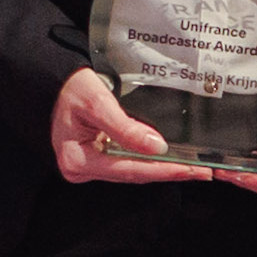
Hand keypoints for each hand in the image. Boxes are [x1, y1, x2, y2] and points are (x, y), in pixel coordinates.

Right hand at [48, 68, 212, 184]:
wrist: (54, 82)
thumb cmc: (69, 89)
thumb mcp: (97, 102)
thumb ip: (125, 127)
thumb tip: (156, 147)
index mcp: (77, 160)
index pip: (129, 169)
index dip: (162, 169)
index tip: (189, 169)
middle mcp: (82, 169)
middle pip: (133, 174)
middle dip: (168, 172)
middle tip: (202, 171)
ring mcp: (89, 166)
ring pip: (132, 171)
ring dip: (162, 168)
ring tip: (193, 167)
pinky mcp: (97, 159)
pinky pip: (128, 163)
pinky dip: (150, 161)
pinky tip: (171, 160)